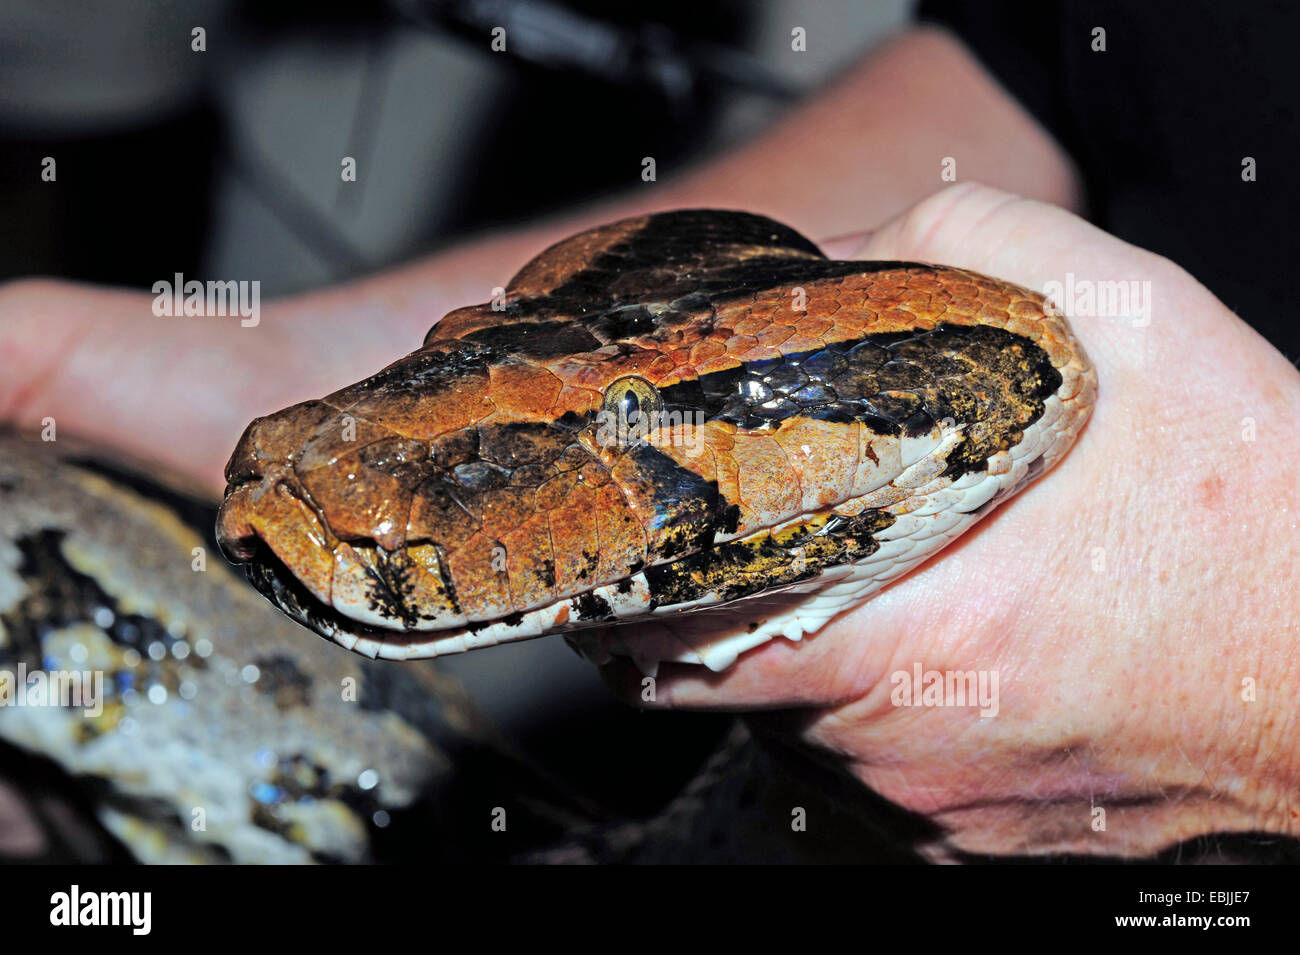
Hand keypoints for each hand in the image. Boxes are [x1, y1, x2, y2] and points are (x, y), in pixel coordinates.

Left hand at [600, 183, 1299, 860]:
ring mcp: (938, 811)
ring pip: (804, 726)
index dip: (638, 578)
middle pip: (733, 678)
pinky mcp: (974, 845)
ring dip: (814, 649)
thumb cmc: (1259, 516)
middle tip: (776, 531)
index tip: (644, 532)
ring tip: (889, 581)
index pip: (681, 638)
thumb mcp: (1127, 323)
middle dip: (730, 597)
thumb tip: (832, 263)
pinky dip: (882, 708)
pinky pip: (878, 768)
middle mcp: (909, 745)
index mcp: (918, 634)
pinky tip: (953, 650)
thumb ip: (957, 259)